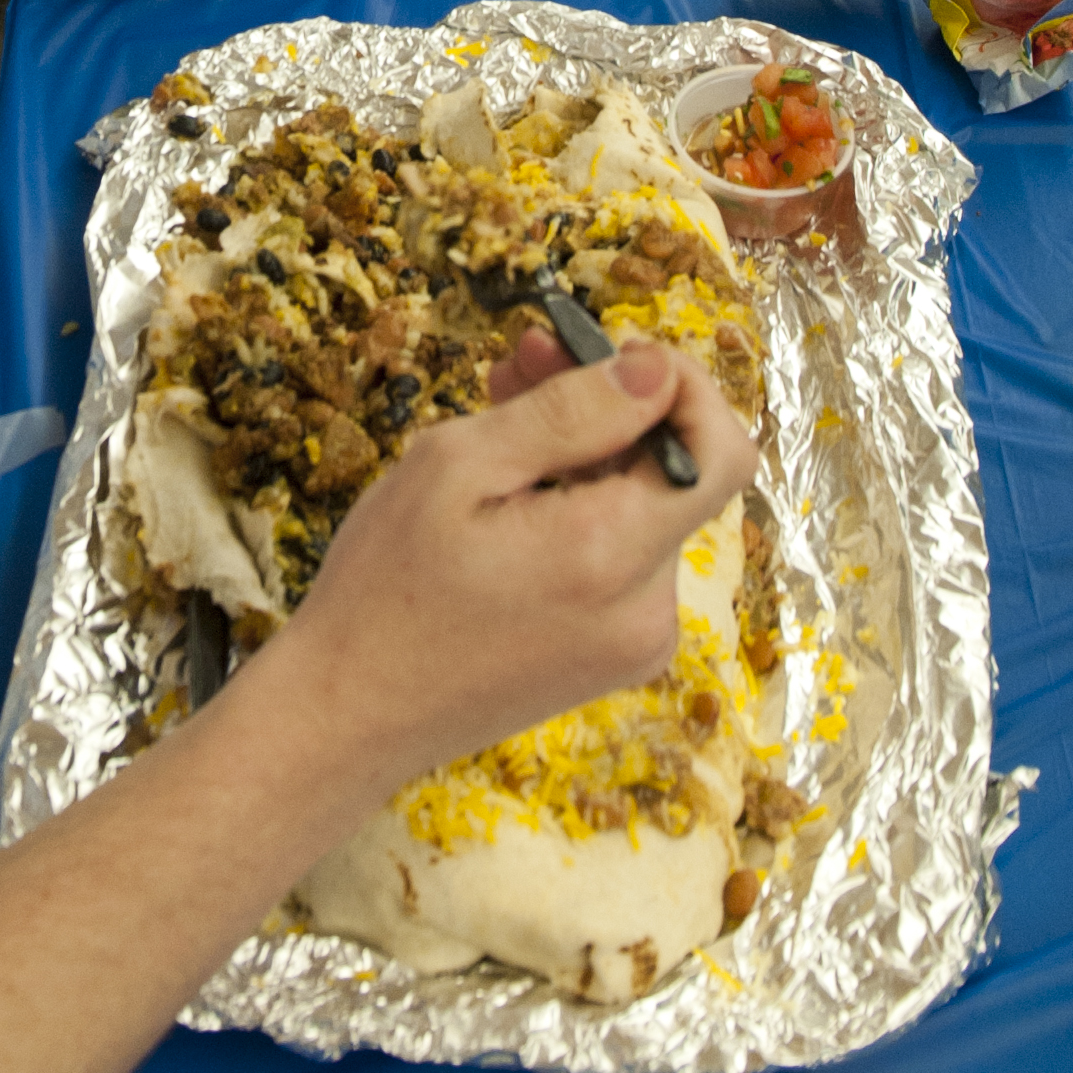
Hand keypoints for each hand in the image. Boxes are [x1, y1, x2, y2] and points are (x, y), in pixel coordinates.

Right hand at [270, 336, 759, 793]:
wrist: (348, 717)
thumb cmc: (384, 591)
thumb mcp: (458, 469)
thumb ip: (570, 414)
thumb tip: (658, 370)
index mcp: (612, 556)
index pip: (724, 453)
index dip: (686, 387)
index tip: (612, 355)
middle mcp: (646, 609)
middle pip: (674, 474)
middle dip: (612, 406)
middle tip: (527, 357)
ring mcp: (634, 641)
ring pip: (642, 509)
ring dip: (585, 450)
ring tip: (500, 410)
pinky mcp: (611, 655)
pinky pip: (619, 556)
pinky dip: (578, 505)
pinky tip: (508, 485)